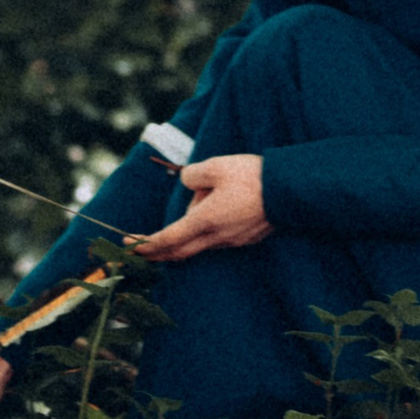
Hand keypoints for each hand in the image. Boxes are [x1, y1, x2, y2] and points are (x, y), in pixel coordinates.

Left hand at [130, 152, 270, 263]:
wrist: (290, 191)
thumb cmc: (253, 177)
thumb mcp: (216, 166)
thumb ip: (193, 175)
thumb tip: (188, 185)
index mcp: (205, 221)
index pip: (167, 239)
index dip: (145, 244)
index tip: (128, 245)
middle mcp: (216, 237)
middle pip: (178, 252)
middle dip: (156, 251)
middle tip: (138, 247)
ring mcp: (232, 241)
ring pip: (199, 244)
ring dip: (186, 232)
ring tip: (203, 196)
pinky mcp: (245, 240)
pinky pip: (216, 240)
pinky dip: (204, 231)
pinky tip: (212, 212)